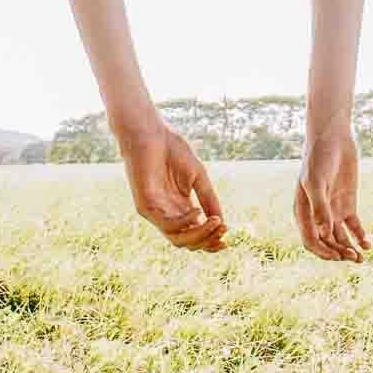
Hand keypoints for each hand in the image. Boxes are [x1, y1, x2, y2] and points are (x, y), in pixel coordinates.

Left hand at [118, 123, 226, 251]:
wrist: (149, 132)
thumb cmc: (172, 150)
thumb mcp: (198, 176)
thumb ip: (208, 199)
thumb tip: (222, 222)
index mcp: (180, 208)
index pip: (195, 233)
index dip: (211, 239)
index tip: (228, 236)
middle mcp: (167, 214)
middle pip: (187, 241)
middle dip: (207, 241)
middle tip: (223, 231)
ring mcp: (155, 212)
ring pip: (177, 238)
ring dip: (199, 234)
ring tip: (215, 222)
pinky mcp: (145, 206)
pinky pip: (167, 224)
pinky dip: (185, 222)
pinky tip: (198, 210)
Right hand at [294, 130, 370, 261]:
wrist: (333, 138)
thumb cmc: (318, 158)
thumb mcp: (316, 182)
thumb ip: (320, 207)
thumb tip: (324, 234)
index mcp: (303, 211)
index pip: (310, 240)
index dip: (322, 252)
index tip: (337, 257)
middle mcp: (317, 214)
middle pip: (327, 242)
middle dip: (338, 253)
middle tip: (353, 258)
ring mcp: (333, 210)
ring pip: (340, 238)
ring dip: (349, 249)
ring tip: (361, 258)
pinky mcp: (347, 204)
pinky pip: (353, 226)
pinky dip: (359, 236)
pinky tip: (367, 244)